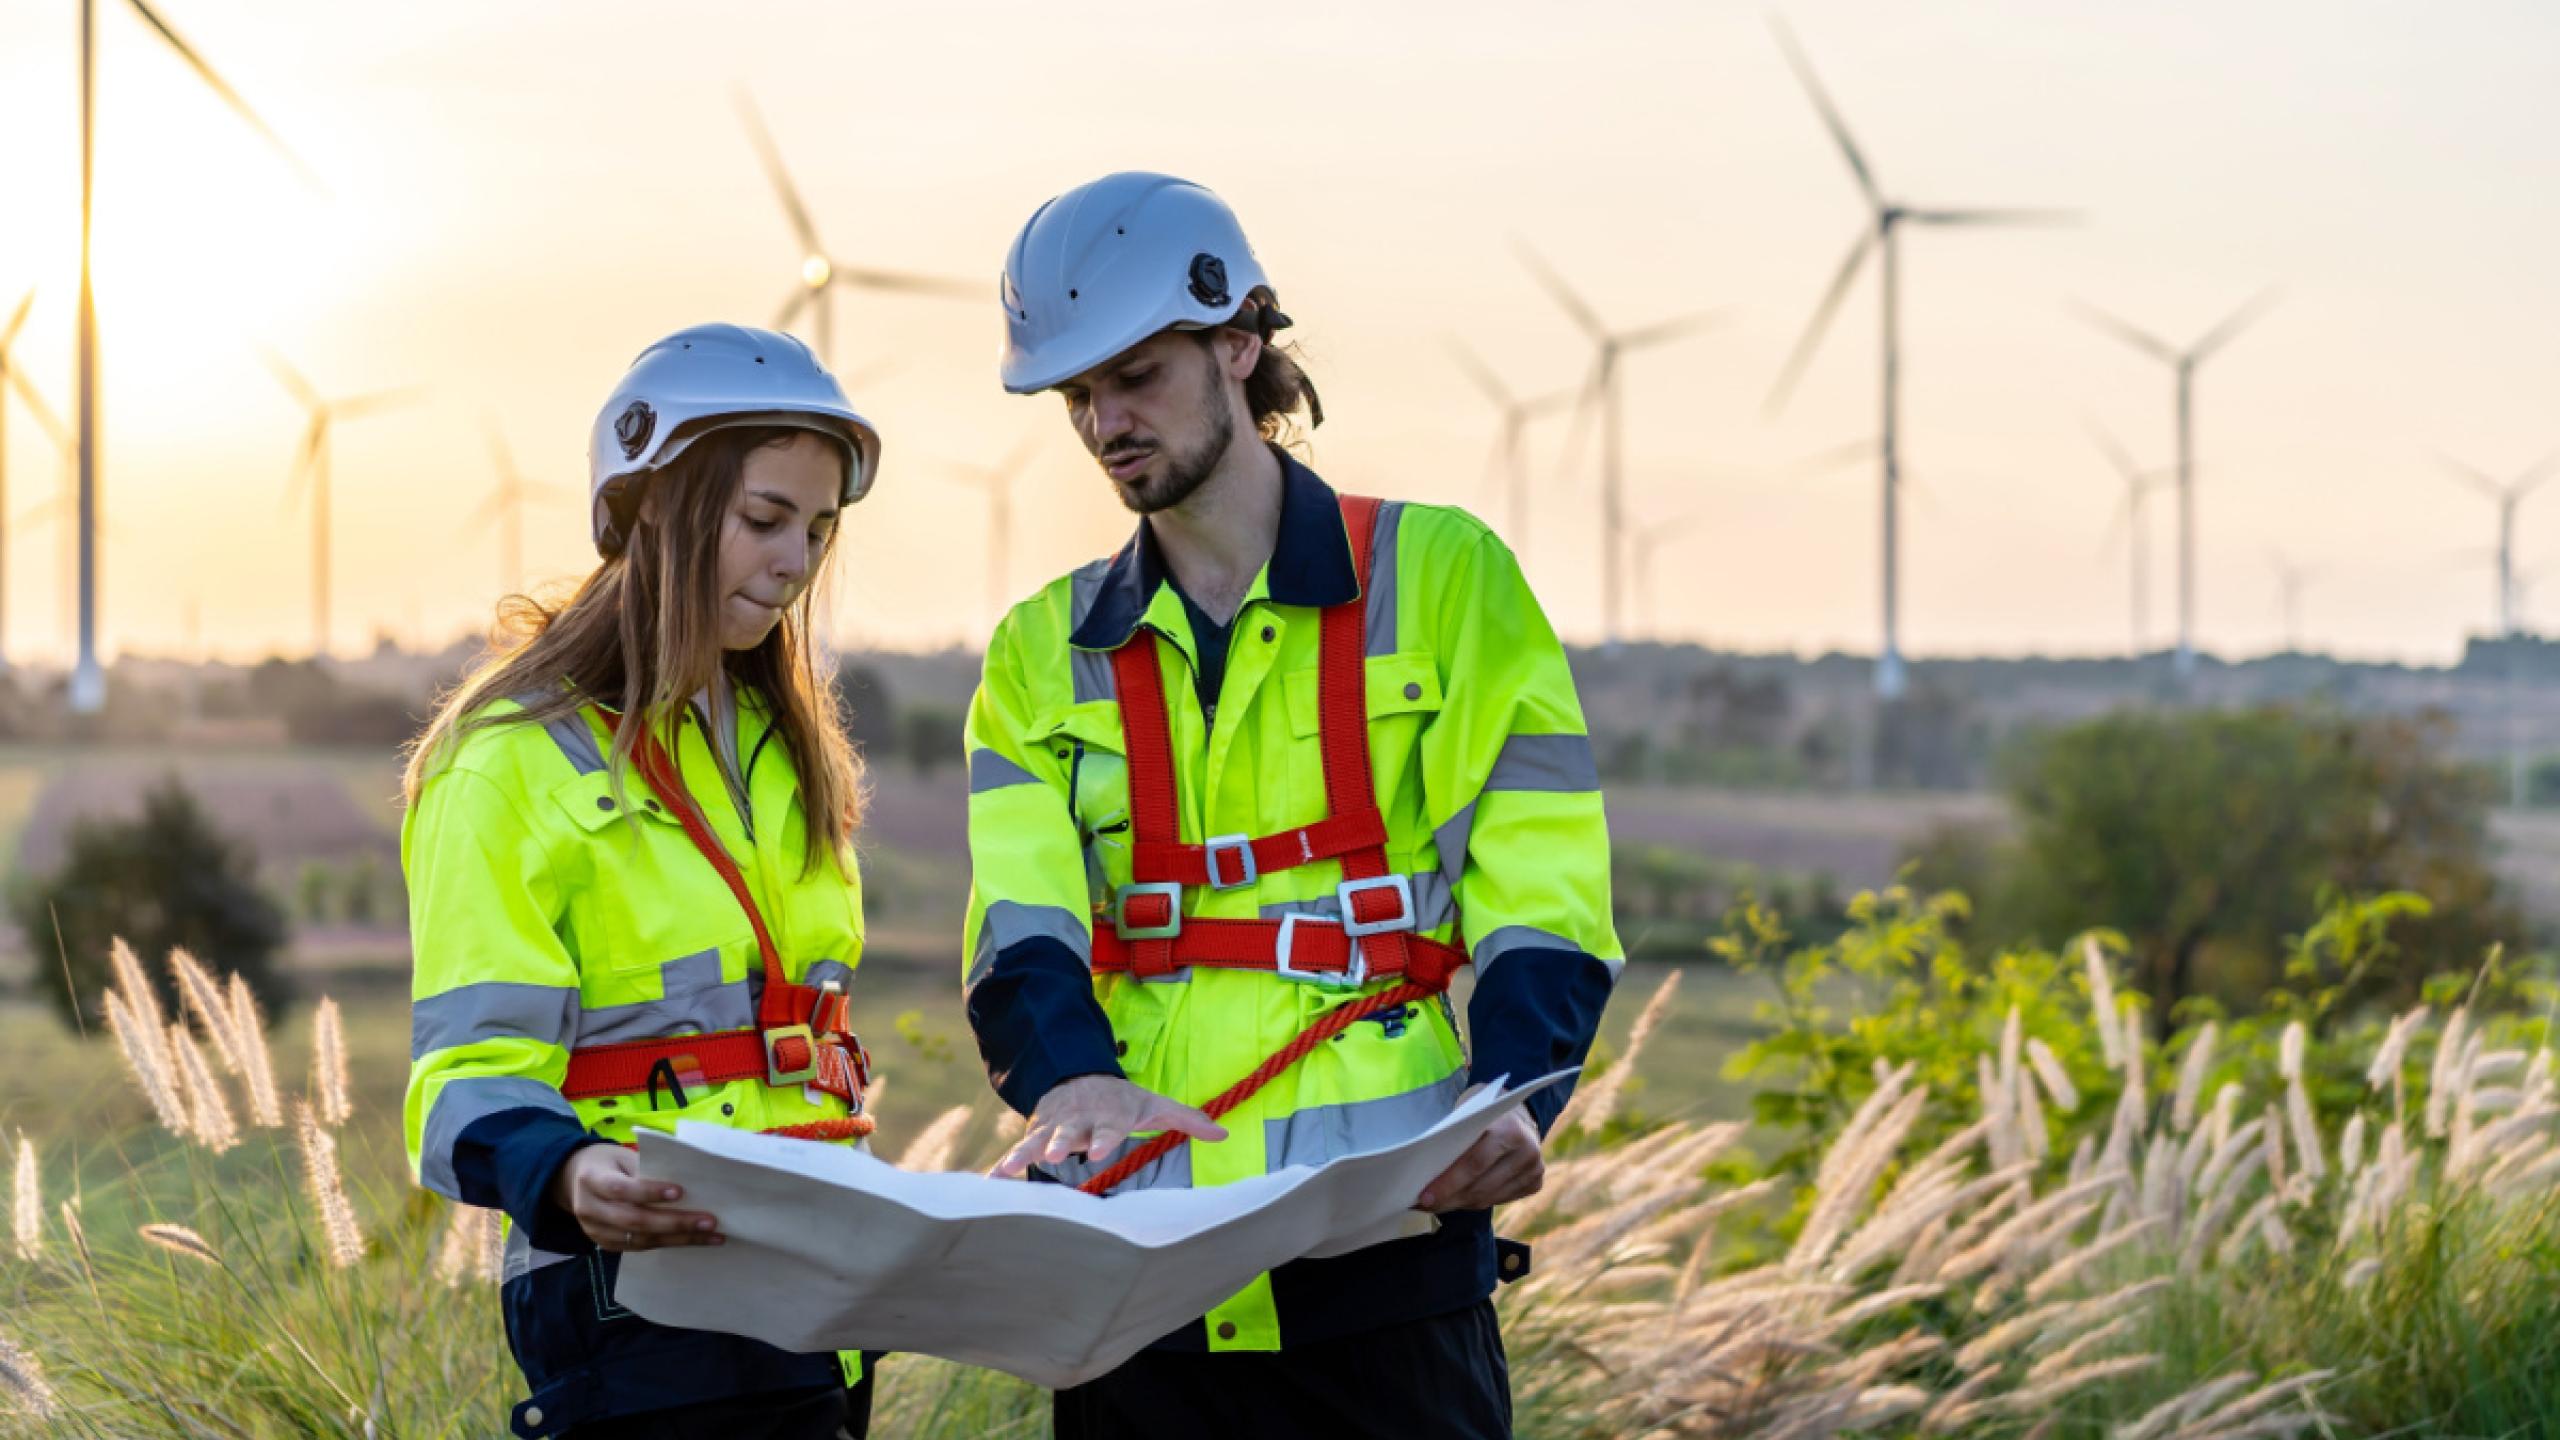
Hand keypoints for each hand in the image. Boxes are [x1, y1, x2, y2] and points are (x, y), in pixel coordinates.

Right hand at [547, 1144, 722, 1251]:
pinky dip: (667, 1244)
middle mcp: (589, 1208)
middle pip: (634, 1220)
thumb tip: (689, 1183)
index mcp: (592, 1179)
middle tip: (709, 1221)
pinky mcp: (605, 1244)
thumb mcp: (622, 1156)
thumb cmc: (608, 1162)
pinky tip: (691, 1241)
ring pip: (640, 1239)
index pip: (621, 1189)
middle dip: (675, 1222)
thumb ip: (647, 1168)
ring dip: (678, 1239)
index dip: (649, 1192)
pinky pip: (638, 1247)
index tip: (680, 1192)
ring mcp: (594, 1230)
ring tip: (710, 1236)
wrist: (574, 1180)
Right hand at [991, 1075, 1227, 1179]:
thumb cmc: (1123, 1100)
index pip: (1109, 1126)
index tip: (1099, 1151)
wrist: (1080, 1074)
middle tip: (1056, 1153)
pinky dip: (1004, 1163)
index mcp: (1110, 1114)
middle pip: (1070, 1129)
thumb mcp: (1155, 1106)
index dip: (1105, 1137)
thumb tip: (1224, 1133)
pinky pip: (1019, 1147)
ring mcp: (1056, 1124)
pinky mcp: (1037, 1130)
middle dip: (1062, 1140)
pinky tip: (991, 1181)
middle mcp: (1081, 1118)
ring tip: (1007, 1169)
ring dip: (1024, 1153)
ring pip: (1039, 1138)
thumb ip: (1187, 1120)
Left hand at [1417, 1109, 1542, 1212]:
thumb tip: (1424, 1175)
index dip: (1448, 1183)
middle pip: (1481, 1186)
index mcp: (1509, 1129)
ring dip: (1459, 1203)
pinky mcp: (1535, 1183)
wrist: (1517, 1113)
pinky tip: (1457, 1201)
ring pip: (1488, 1198)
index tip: (1424, 1196)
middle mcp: (1527, 1151)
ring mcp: (1534, 1170)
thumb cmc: (1483, 1114)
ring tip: (1436, 1205)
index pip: (1475, 1163)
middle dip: (1449, 1198)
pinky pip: (1498, 1200)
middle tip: (1424, 1205)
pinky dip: (1474, 1202)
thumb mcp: (1468, 1116)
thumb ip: (1453, 1142)